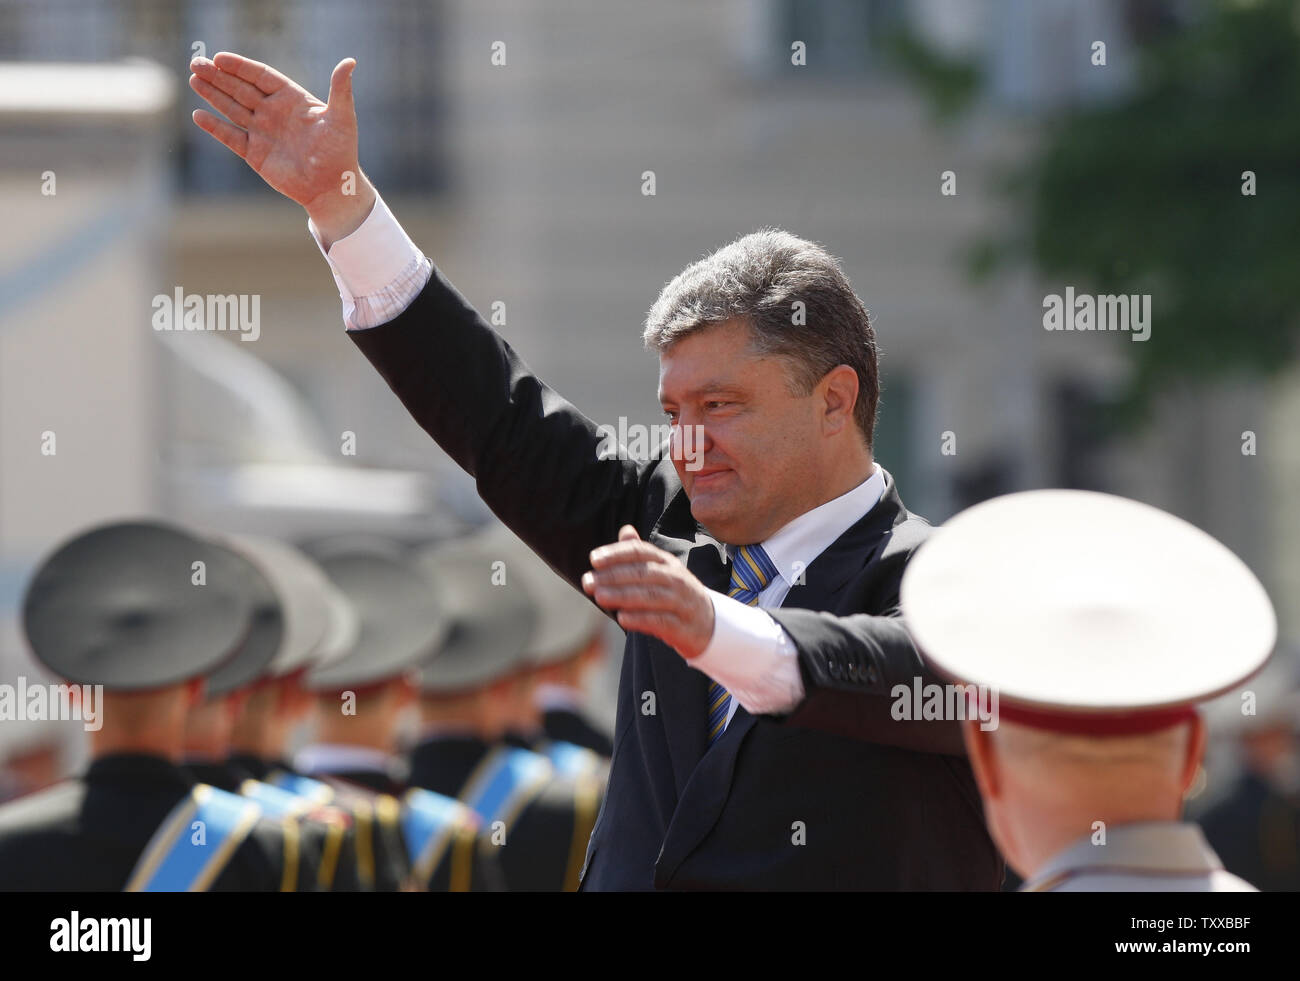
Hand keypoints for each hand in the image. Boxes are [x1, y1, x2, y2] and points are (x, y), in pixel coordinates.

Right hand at [188, 52, 374, 247]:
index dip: (240, 67)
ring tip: (194, 79)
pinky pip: (231, 136)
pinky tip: (198, 115)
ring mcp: (263, 132)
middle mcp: (274, 113)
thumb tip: (350, 61)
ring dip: (213, 94)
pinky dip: (215, 127)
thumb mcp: (342, 118)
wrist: (332, 188)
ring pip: (232, 108)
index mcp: (291, 100)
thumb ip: (341, 89)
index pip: (261, 77)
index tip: (220, 58)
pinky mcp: (255, 153)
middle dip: (219, 76)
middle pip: (241, 89)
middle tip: (196, 63)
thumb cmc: (341, 152)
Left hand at [582, 526, 716, 658]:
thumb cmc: (676, 594)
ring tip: (599, 597)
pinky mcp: (683, 626)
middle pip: (643, 573)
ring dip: (622, 596)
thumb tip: (626, 530)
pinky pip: (661, 621)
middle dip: (613, 577)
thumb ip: (641, 554)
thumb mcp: (662, 571)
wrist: (709, 623)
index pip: (641, 552)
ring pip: (650, 596)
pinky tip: (622, 618)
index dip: (617, 554)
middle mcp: (676, 579)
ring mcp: (681, 602)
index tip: (594, 559)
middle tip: (588, 582)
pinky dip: (640, 619)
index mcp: (667, 562)